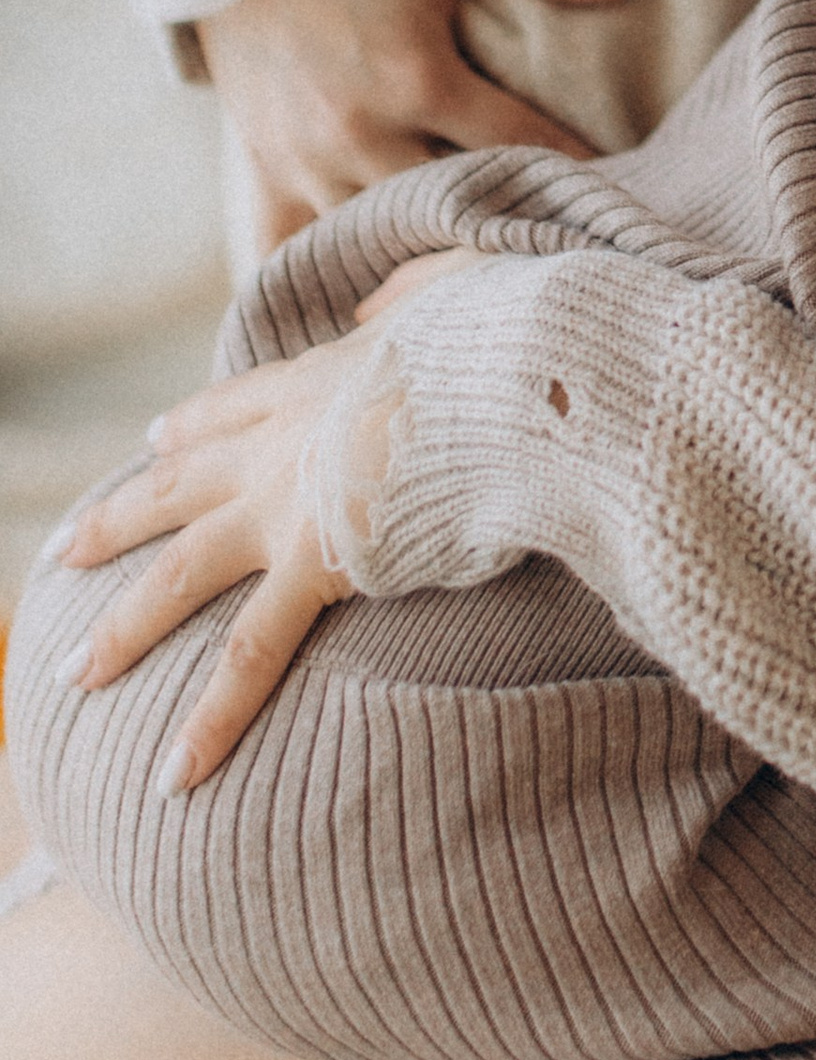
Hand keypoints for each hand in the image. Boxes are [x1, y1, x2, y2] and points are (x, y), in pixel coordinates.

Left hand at [52, 253, 476, 787]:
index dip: (189, 426)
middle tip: (64, 550)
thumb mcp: (451, 288)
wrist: (507, 377)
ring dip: (121, 628)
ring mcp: (287, 506)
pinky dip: (212, 716)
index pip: (233, 407)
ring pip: (179, 573)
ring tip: (71, 674)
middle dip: (115, 520)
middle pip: (177, 486)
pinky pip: (251, 654)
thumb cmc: (501, 335)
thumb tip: (379, 313)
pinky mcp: (317, 564)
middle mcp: (283, 442)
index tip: (153, 439)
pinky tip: (175, 770)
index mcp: (319, 378)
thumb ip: (409, 295)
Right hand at [187, 0, 629, 245]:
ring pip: (384, 238)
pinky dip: (333, 274)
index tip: (620, 186)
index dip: (578, 164)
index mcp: (416, 74)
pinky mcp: (266, 170)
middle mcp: (359, 130)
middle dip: (509, 220)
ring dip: (434, 250)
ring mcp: (306, 160)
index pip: (522, 141)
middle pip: (455, 207)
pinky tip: (376, 304)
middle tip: (565, 241)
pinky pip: (294, 250)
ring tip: (490, 272)